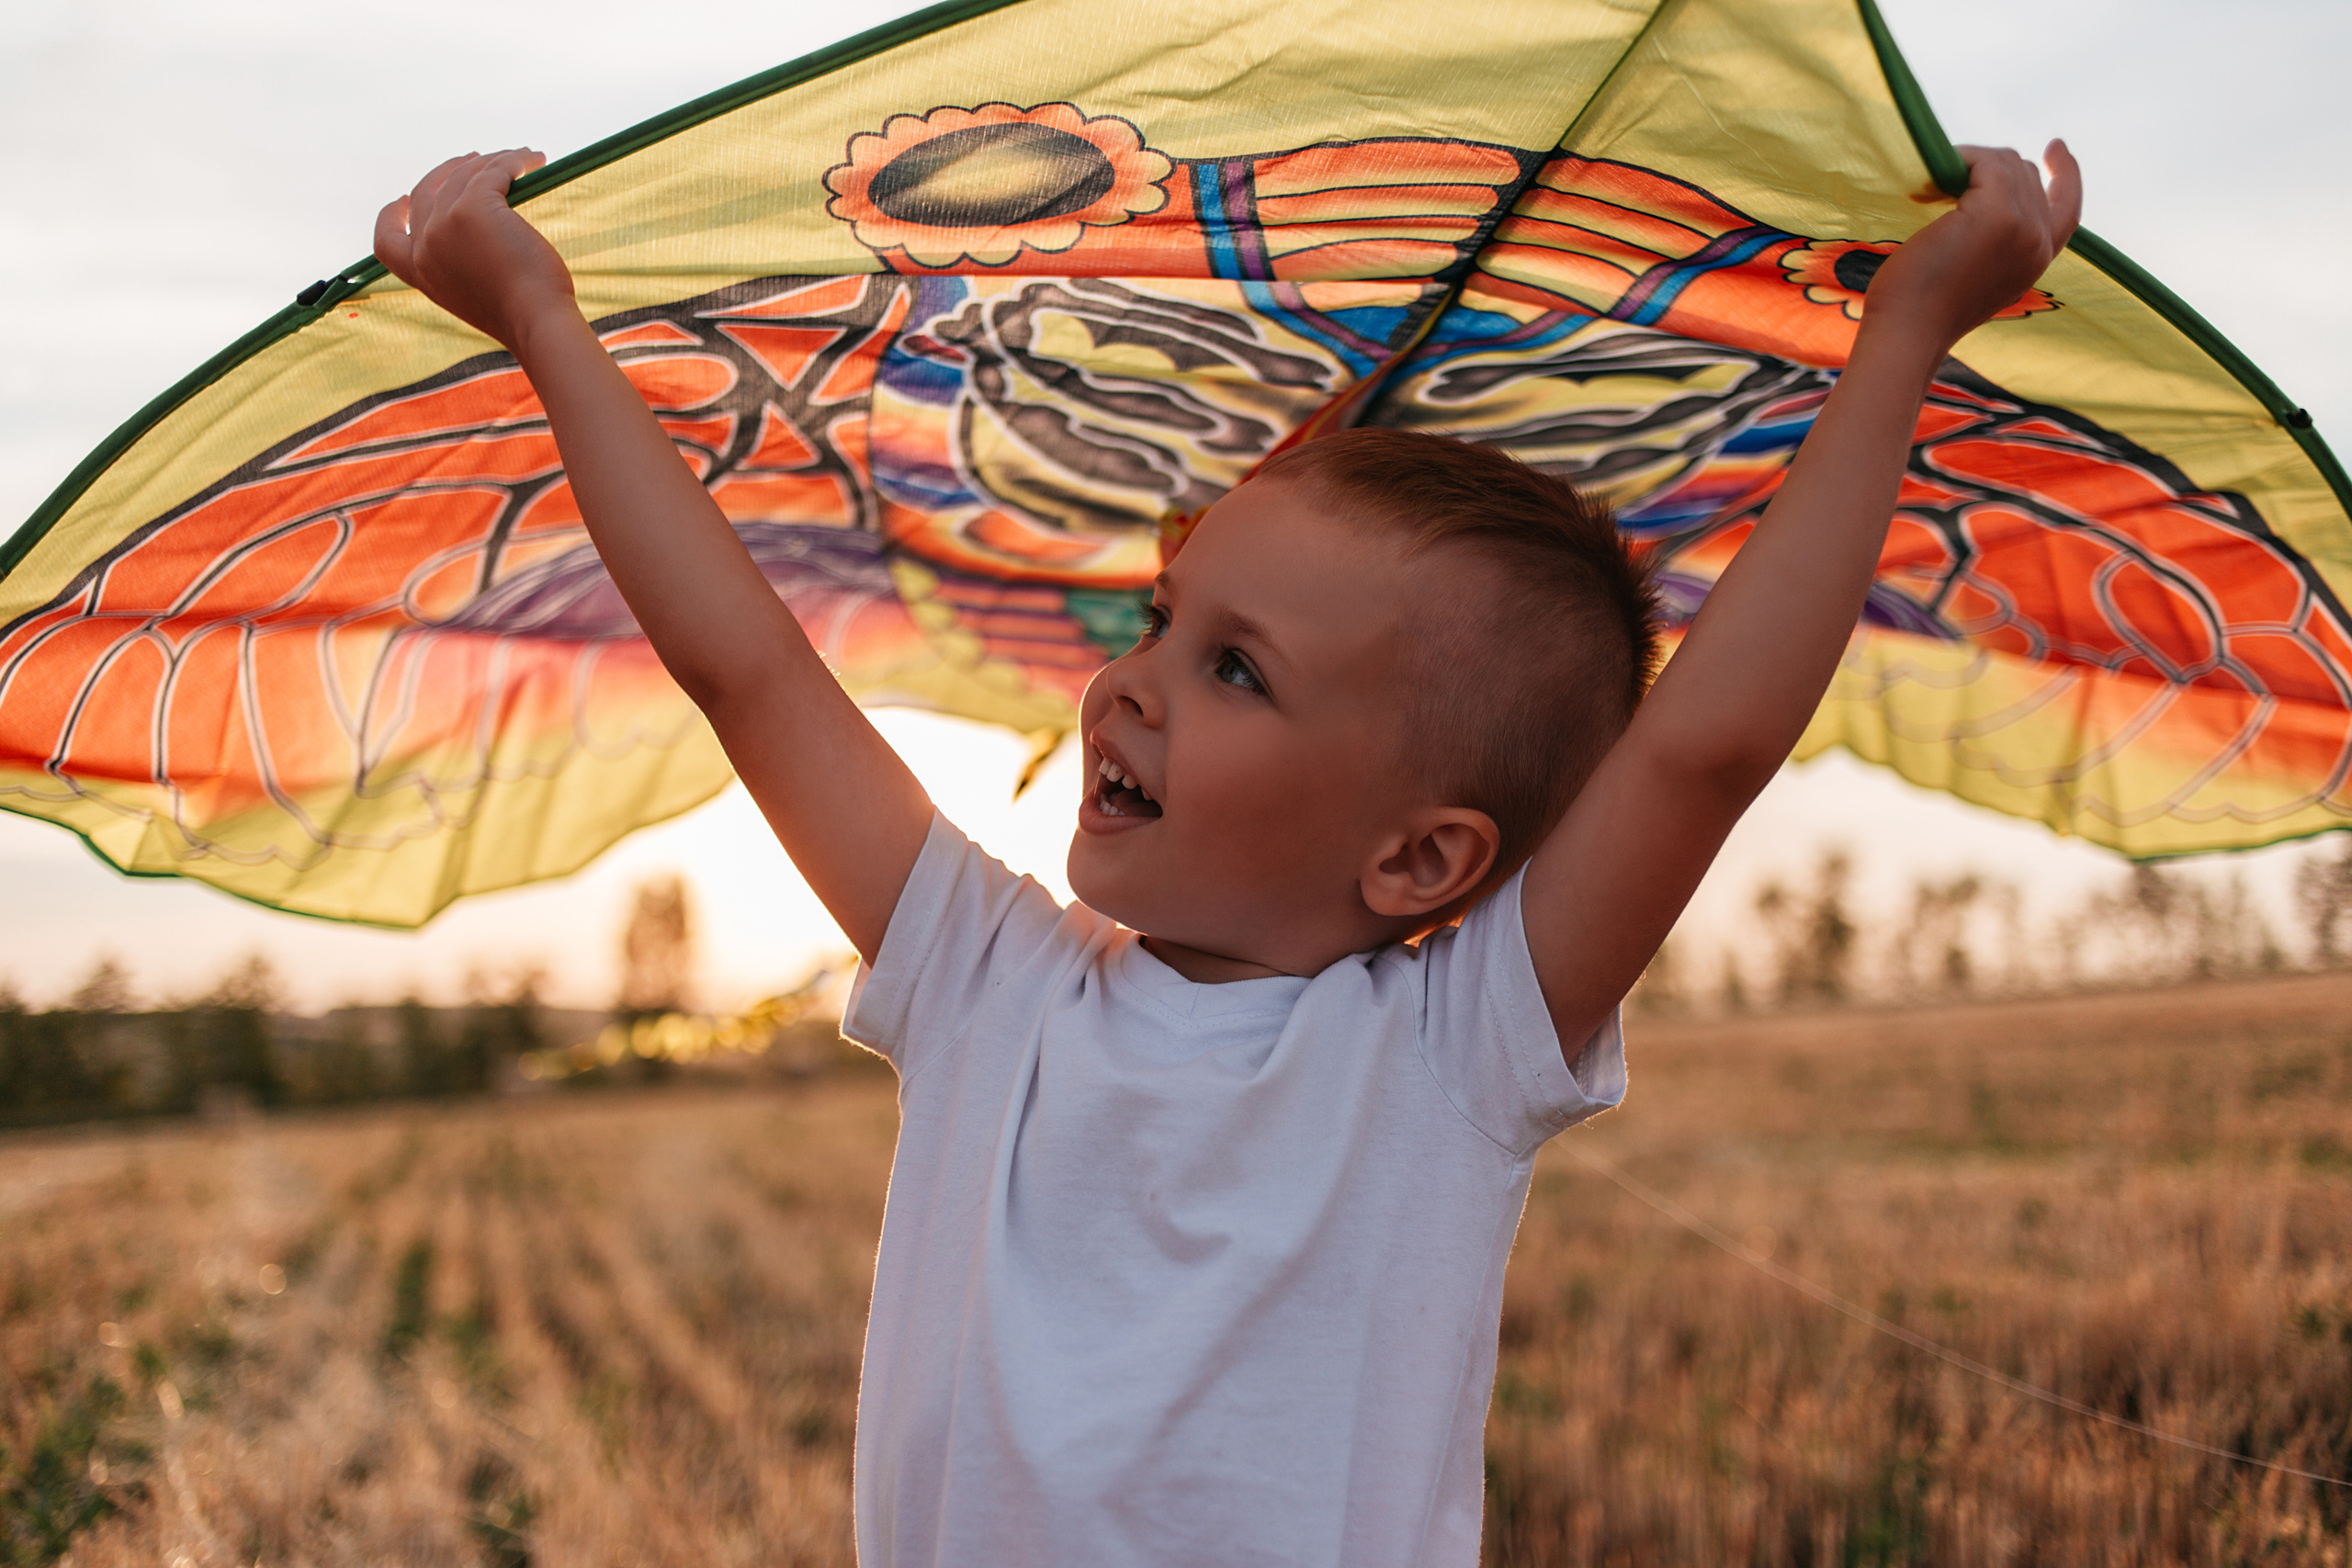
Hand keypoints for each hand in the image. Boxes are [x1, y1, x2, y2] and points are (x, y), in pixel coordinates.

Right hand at [374, 149, 574, 351]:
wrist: (536, 321)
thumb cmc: (524, 316)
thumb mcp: (476, 294)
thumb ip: (464, 268)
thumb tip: (487, 235)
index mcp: (420, 274)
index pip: (385, 242)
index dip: (391, 216)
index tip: (403, 198)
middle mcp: (424, 245)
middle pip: (427, 191)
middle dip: (450, 170)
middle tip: (478, 159)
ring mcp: (444, 223)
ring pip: (464, 175)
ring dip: (494, 161)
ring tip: (523, 158)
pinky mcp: (473, 206)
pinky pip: (493, 170)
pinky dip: (514, 160)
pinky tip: (534, 159)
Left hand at [1864, 140, 2082, 351]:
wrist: (1907, 333)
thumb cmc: (1918, 308)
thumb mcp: (1970, 272)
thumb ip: (1990, 238)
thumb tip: (1972, 189)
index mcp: (2035, 262)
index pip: (2068, 208)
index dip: (2066, 173)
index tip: (2056, 146)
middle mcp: (2039, 244)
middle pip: (2026, 175)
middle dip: (1986, 168)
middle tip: (1941, 181)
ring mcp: (2023, 227)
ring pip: (2007, 164)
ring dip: (1968, 164)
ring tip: (1929, 188)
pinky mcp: (1999, 214)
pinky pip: (1986, 162)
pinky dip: (1959, 160)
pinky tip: (1931, 180)